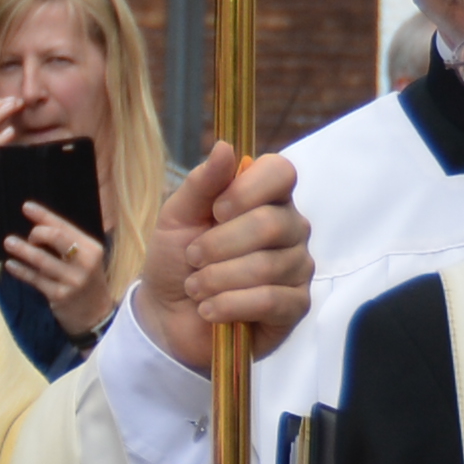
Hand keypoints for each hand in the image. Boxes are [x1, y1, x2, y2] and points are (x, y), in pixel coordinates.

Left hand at [0, 198, 125, 338]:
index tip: (26, 207)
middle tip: (27, 236)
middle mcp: (84, 262)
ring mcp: (72, 280)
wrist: (96, 315)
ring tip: (9, 243)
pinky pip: (35, 280)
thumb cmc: (86, 282)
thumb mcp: (85, 260)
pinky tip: (11, 265)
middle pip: (56, 238)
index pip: (65, 227)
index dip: (44, 215)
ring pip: (42, 260)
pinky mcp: (59, 296)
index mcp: (92, 248)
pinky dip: (21, 271)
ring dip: (23, 250)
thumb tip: (39, 226)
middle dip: (37, 233)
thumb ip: (68, 244)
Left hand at [131, 145, 308, 371]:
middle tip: (193, 258)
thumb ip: (201, 183)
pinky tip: (209, 310)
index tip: (216, 211)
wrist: (166, 316)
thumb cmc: (177, 260)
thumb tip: (225, 146)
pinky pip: (271, 300)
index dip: (247, 190)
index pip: (281, 172)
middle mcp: (291, 228)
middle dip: (219, 244)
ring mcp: (297, 267)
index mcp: (266, 198)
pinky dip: (229, 305)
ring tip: (195, 288)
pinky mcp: (295, 306)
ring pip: (267, 266)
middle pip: (271, 223)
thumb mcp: (177, 217)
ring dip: (217, 279)